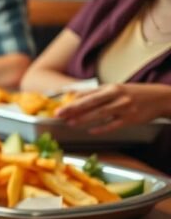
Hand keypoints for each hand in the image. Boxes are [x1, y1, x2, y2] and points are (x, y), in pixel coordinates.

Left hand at [56, 83, 170, 133]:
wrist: (159, 98)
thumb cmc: (132, 93)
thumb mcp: (115, 89)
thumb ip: (96, 93)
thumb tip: (75, 96)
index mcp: (111, 88)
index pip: (88, 94)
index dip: (72, 102)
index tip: (59, 107)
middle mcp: (117, 96)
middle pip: (91, 103)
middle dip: (73, 109)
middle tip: (59, 114)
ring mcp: (124, 108)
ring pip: (100, 114)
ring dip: (84, 119)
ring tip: (70, 123)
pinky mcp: (131, 119)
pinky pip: (114, 124)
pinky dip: (102, 128)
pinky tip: (91, 131)